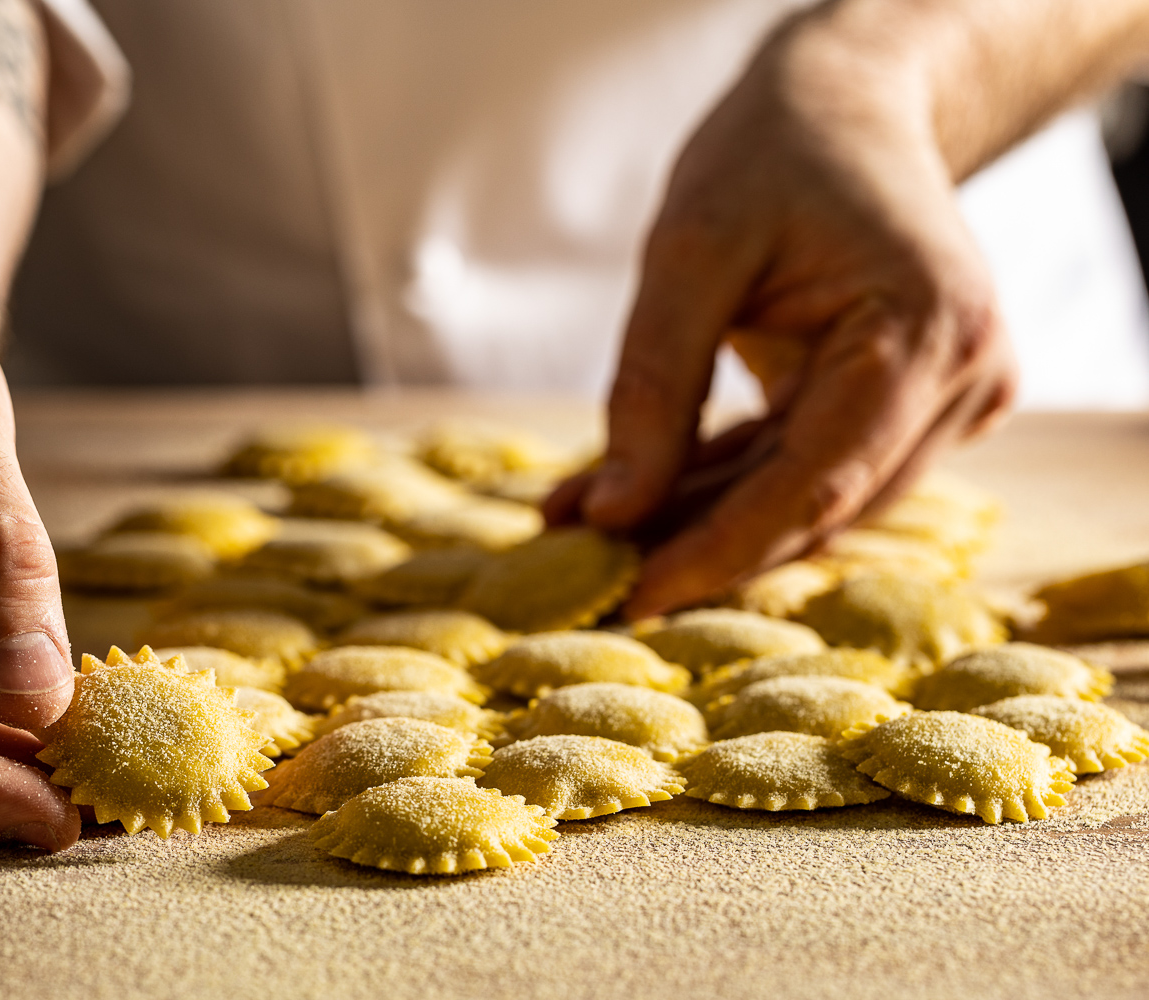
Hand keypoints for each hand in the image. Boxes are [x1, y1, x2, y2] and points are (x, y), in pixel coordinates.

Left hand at [546, 12, 1015, 616]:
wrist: (847, 106)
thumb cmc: (773, 153)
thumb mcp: (689, 249)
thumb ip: (652, 385)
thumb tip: (613, 516)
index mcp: (928, 331)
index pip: (817, 483)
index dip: (719, 552)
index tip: (631, 599)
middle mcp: (962, 378)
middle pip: (816, 505)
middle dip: (695, 542)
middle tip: (584, 568)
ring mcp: (948, 398)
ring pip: (810, 500)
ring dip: (698, 519)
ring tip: (585, 524)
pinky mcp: (912, 407)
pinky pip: (809, 468)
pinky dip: (724, 486)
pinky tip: (636, 496)